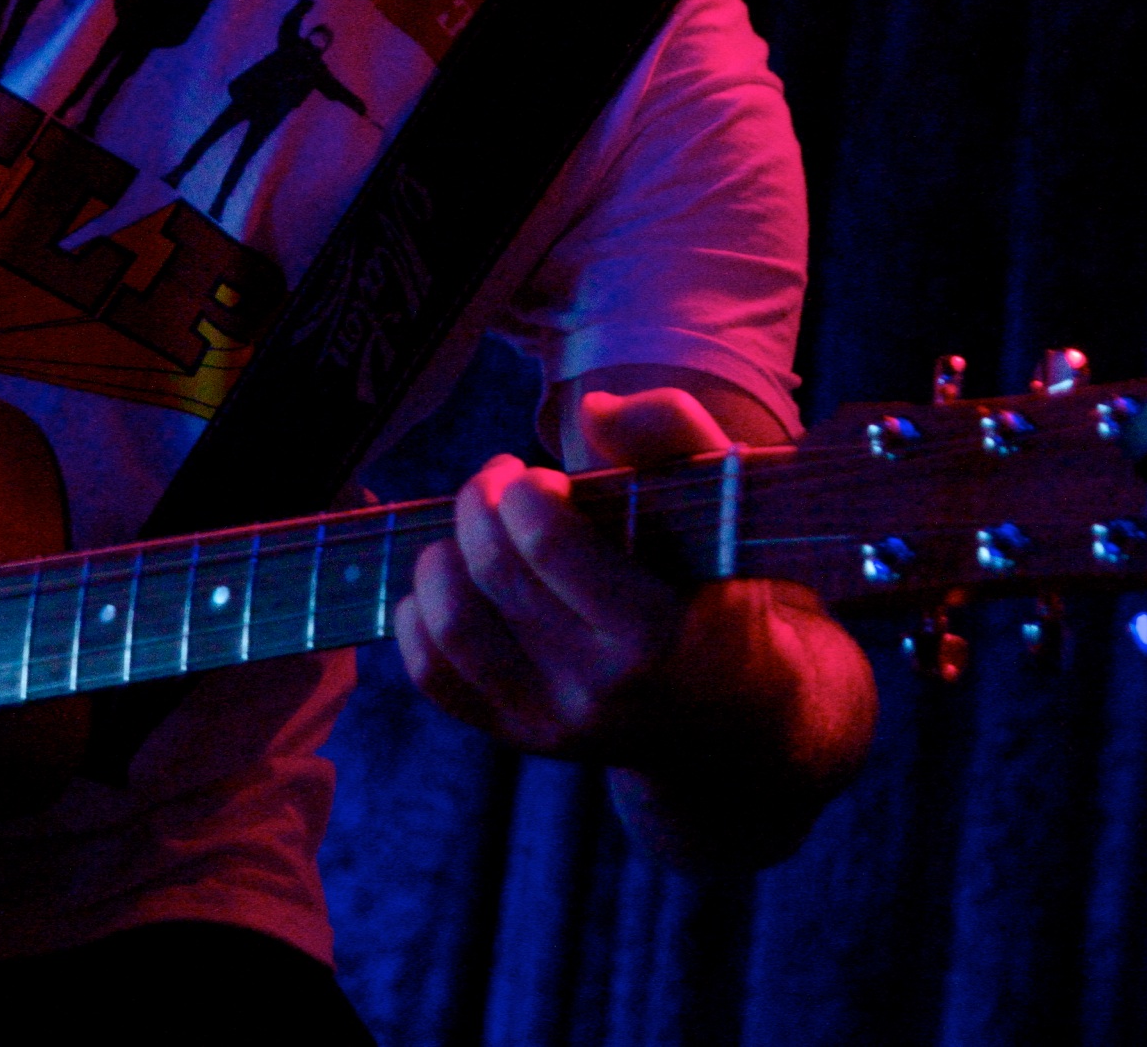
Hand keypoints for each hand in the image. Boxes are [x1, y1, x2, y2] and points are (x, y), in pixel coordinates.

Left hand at [394, 388, 725, 756]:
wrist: (728, 714)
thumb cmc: (721, 583)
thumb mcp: (724, 499)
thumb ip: (670, 432)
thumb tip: (591, 410)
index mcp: (655, 631)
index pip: (549, 547)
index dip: (526, 491)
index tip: (544, 476)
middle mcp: (598, 689)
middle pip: (494, 577)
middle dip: (479, 504)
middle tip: (500, 480)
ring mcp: (550, 723)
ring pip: (452, 630)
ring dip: (441, 557)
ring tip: (471, 529)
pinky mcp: (516, 737)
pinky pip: (435, 678)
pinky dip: (417, 617)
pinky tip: (450, 579)